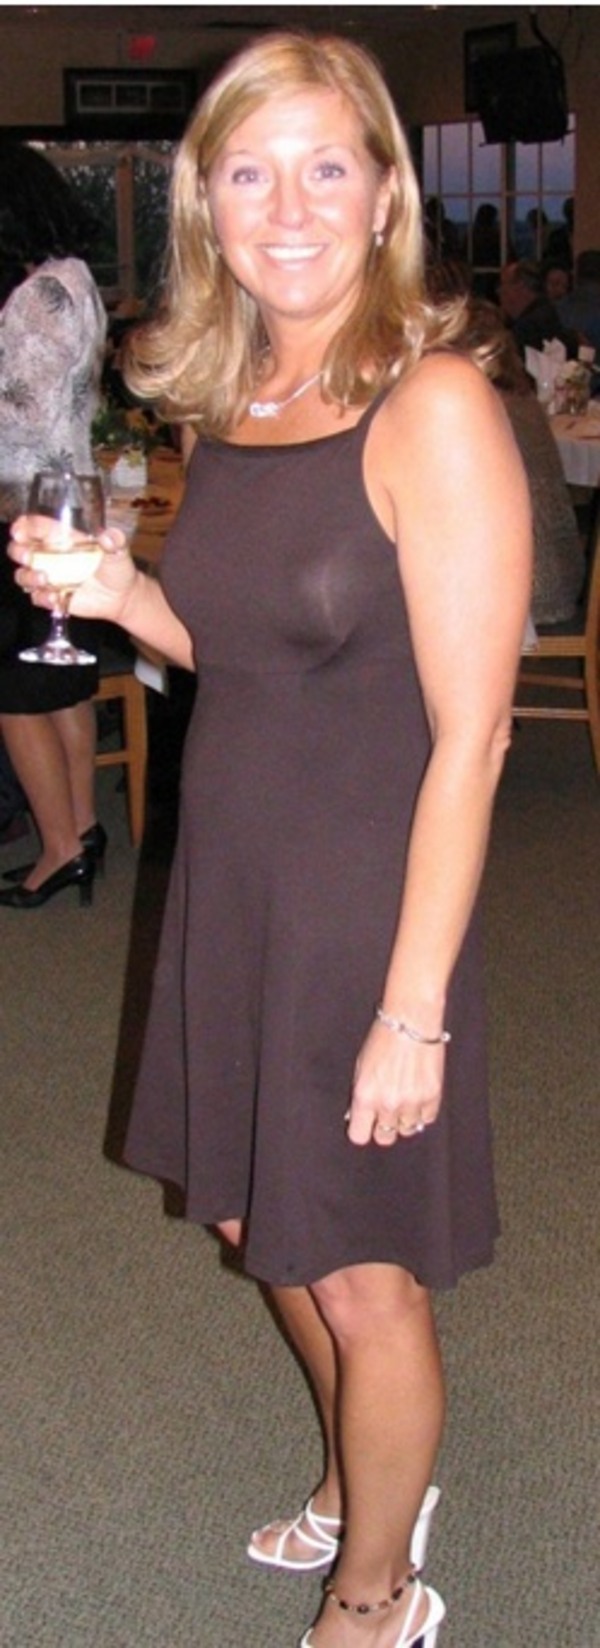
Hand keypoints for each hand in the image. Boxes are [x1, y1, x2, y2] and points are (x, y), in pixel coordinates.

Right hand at [9, 513, 138, 625]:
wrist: (121, 596)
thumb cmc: (117, 568)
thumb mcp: (119, 550)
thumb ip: (114, 541)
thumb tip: (108, 537)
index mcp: (61, 538)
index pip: (36, 527)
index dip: (24, 527)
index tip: (20, 531)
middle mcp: (50, 555)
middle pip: (20, 549)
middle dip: (18, 551)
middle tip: (29, 556)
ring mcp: (49, 577)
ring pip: (23, 575)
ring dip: (28, 576)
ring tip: (45, 579)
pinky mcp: (52, 596)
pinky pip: (37, 597)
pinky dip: (43, 598)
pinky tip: (57, 599)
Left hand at [345, 1018, 446, 1146]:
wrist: (412, 1020)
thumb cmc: (383, 1038)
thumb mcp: (362, 1066)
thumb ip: (361, 1095)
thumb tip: (359, 1116)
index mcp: (365, 1096)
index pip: (359, 1136)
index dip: (363, 1130)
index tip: (366, 1123)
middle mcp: (388, 1103)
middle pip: (384, 1138)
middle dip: (384, 1128)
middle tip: (386, 1112)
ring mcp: (412, 1102)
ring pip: (408, 1130)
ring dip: (405, 1118)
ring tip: (405, 1098)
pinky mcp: (433, 1096)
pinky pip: (427, 1119)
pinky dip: (423, 1111)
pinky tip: (418, 1094)